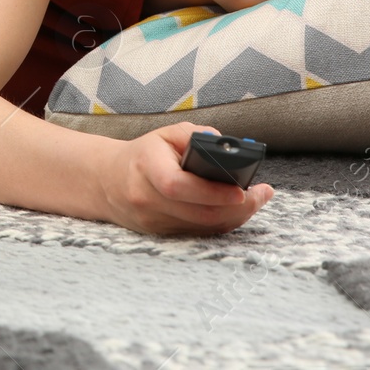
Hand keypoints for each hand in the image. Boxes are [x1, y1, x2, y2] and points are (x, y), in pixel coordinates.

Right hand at [95, 122, 274, 235]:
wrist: (107, 181)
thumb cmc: (144, 154)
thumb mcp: (166, 134)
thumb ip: (198, 135)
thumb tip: (230, 148)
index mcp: (145, 166)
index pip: (178, 186)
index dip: (213, 191)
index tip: (243, 189)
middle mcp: (145, 199)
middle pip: (197, 213)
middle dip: (237, 207)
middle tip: (262, 194)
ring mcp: (152, 221)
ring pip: (202, 227)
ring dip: (235, 216)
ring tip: (256, 200)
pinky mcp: (161, 235)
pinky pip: (198, 233)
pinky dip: (221, 223)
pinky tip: (236, 210)